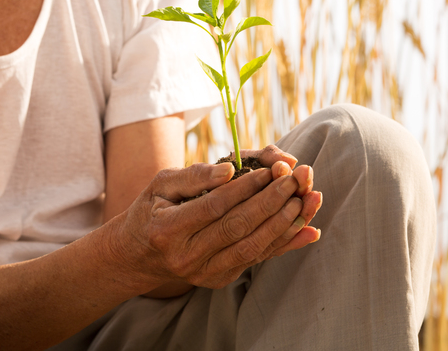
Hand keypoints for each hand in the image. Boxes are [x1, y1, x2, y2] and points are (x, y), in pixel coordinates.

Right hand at [109, 158, 321, 291]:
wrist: (138, 256)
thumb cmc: (151, 210)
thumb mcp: (160, 185)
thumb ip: (193, 175)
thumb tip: (229, 169)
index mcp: (168, 230)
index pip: (215, 206)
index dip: (245, 187)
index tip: (269, 168)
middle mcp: (187, 257)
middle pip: (238, 227)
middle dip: (272, 201)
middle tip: (295, 180)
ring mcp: (205, 273)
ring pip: (253, 247)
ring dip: (285, 223)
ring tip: (307, 199)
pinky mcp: (221, 279)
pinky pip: (257, 259)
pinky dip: (285, 244)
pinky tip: (309, 228)